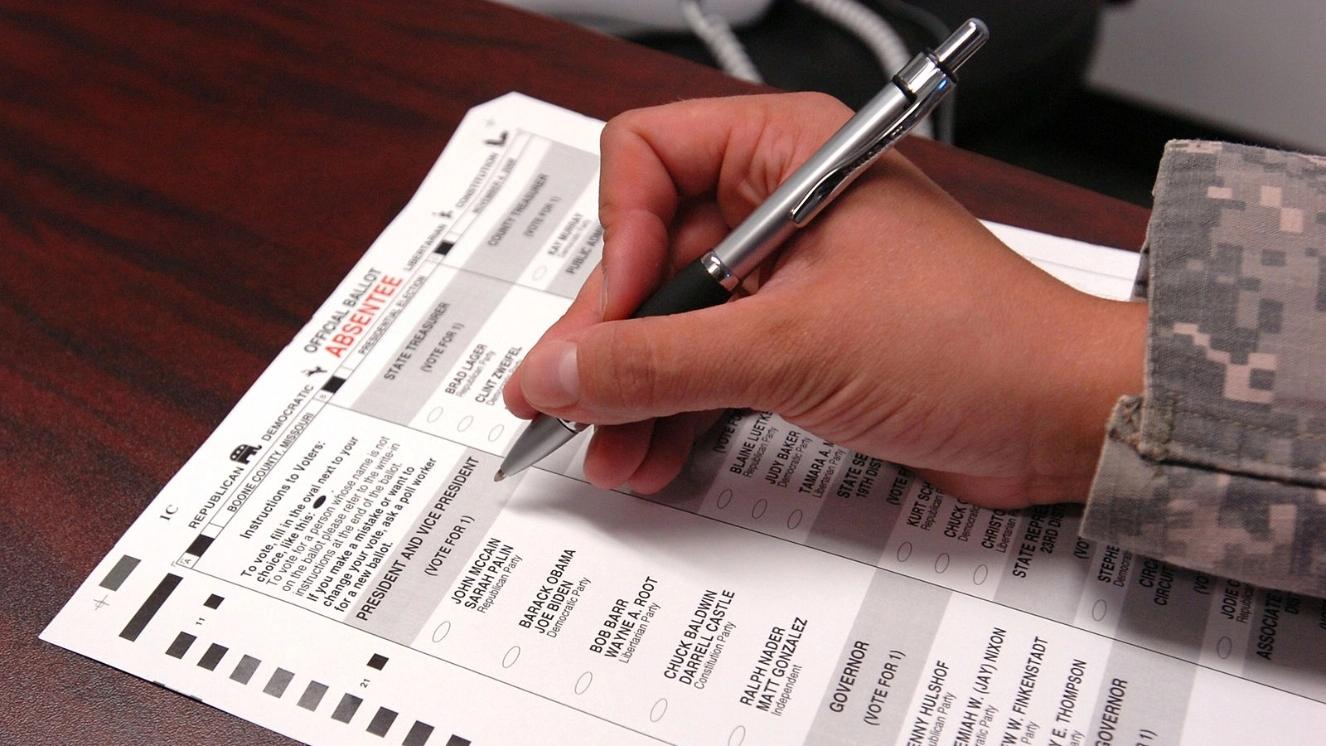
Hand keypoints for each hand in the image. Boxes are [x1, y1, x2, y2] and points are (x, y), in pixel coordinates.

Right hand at [503, 93, 1145, 508]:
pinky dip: (677, 410)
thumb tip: (561, 369)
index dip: (613, 237)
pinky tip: (649, 455)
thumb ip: (660, 360)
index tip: (612, 317)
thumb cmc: (975, 343)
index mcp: (786, 153)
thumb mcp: (791, 348)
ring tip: (604, 450)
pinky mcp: (800, 340)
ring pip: (674, 320)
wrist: (1060, 420)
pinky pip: (711, 365)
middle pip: (646, 251)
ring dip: (635, 389)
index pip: (645, 158)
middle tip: (567, 401)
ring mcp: (788, 277)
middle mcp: (779, 205)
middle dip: (609, 336)